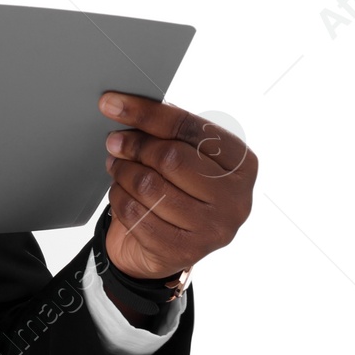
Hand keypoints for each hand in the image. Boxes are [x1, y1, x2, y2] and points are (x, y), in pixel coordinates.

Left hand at [98, 91, 255, 282]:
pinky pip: (135, 213)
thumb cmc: (178, 188)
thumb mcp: (185, 156)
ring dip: (122, 171)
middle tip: (114, 141)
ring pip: (149, 186)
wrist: (170, 245)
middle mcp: (236, 199)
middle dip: (134, 145)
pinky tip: (121, 192)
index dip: (146, 113)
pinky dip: (119, 197)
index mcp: (243, 164)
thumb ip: (168, 133)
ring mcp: (213, 229)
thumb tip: (121, 106)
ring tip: (116, 165)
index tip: (111, 103)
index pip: (191, 128)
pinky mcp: (185, 251)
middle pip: (169, 157)